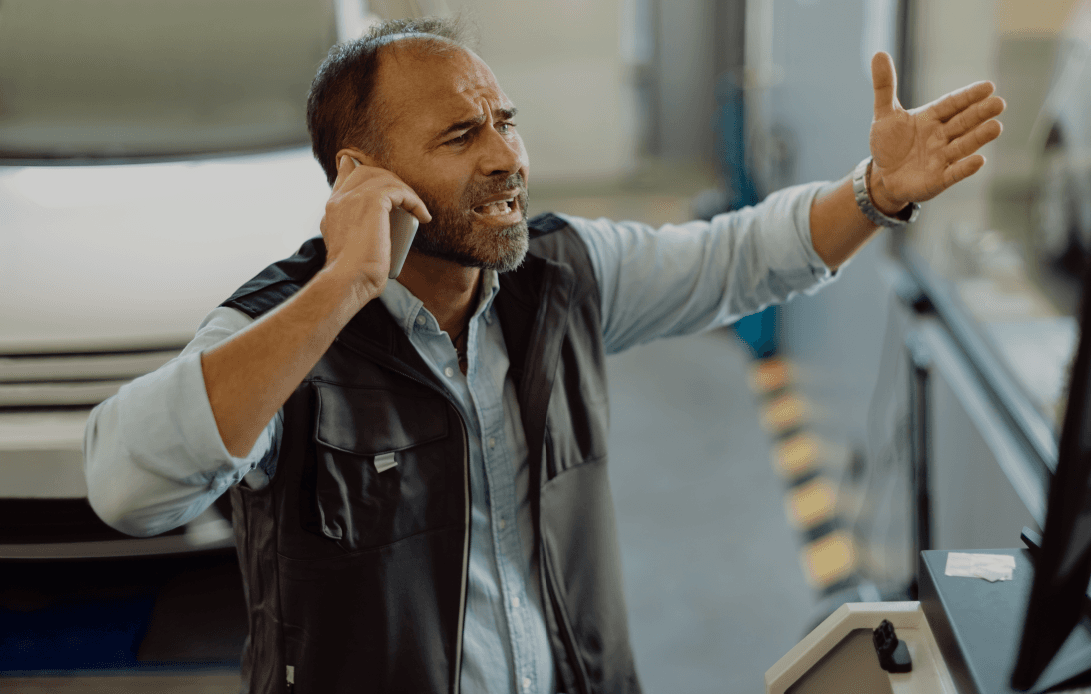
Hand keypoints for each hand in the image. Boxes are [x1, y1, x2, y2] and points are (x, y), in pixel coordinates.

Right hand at [320, 151, 430, 306]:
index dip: (359, 170)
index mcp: (332, 209)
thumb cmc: (353, 276)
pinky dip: (414, 201)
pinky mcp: (372, 201)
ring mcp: (354, 197)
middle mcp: (340, 199)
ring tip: (417, 210)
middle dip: (389, 179)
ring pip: (383, 178)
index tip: (373, 172)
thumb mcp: (349, 251)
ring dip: (405, 192)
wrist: (348, 280)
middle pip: (366, 171)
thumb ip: (356, 234)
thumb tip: (370, 238)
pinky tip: (423, 216)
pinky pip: (399, 190)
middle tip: (406, 196)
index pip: (344, 177)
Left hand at [867, 52, 1004, 214]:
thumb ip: (884, 86)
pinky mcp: (938, 179)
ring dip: (979, 138)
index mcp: (931, 117)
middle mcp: (941, 136)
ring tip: (996, 127)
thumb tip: (878, 53)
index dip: (968, 96)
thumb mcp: (884, 114)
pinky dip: (965, 168)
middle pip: (963, 122)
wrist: (884, 177)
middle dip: (980, 114)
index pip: (952, 104)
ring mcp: (941, 157)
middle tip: (999, 103)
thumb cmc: (889, 143)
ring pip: (963, 145)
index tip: (988, 86)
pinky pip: (954, 173)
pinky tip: (979, 160)